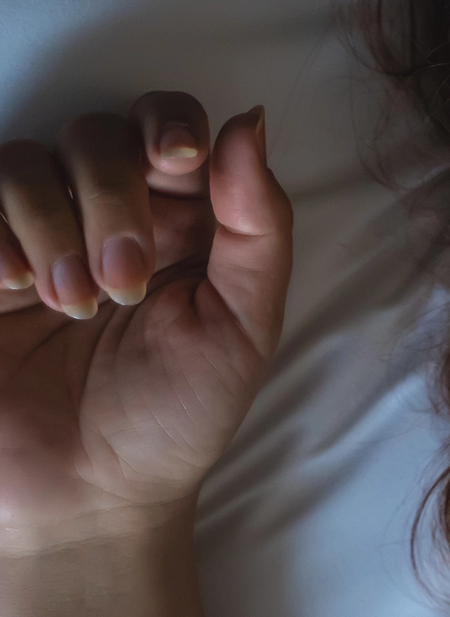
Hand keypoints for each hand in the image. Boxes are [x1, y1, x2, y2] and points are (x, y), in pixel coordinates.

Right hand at [0, 94, 290, 551]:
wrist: (89, 494)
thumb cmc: (177, 413)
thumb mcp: (245, 324)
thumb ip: (257, 224)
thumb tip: (247, 121)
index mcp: (183, 219)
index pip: (169, 124)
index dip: (168, 123)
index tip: (178, 161)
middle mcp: (107, 214)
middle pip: (98, 135)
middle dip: (114, 199)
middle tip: (125, 284)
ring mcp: (35, 237)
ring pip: (27, 161)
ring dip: (54, 224)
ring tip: (74, 305)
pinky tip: (15, 288)